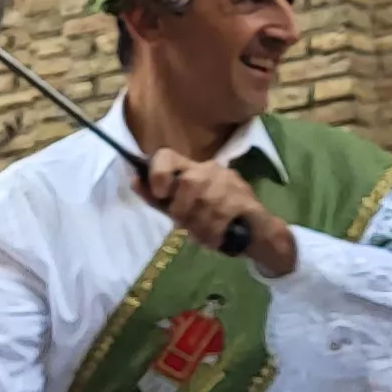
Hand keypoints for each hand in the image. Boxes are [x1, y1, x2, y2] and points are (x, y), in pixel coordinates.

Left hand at [140, 150, 290, 271]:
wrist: (257, 234)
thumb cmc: (215, 220)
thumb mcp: (182, 211)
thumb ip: (159, 199)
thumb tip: (134, 181)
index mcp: (192, 169)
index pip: (166, 155)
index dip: (158, 173)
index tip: (160, 193)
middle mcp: (210, 169)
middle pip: (186, 183)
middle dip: (183, 210)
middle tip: (190, 223)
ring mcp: (230, 182)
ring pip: (203, 201)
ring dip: (200, 225)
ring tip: (206, 232)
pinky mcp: (245, 198)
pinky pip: (220, 215)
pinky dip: (213, 232)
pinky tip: (217, 236)